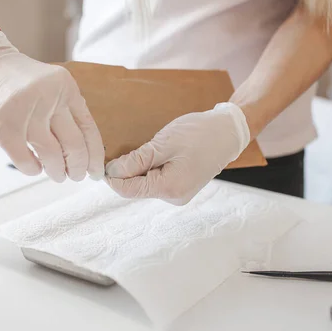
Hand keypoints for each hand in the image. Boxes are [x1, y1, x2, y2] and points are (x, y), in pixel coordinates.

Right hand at [0, 31, 104, 181]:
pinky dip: (33, 170)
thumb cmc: (19, 82)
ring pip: (52, 155)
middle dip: (78, 168)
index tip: (96, 172)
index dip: (94, 156)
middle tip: (76, 176)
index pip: (89, 129)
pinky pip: (25, 160)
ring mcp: (25, 112)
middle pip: (74, 145)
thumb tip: (84, 152)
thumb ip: (67, 111)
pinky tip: (34, 168)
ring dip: (57, 172)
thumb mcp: (52, 87)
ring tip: (57, 175)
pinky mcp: (3, 126)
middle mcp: (49, 98)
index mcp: (66, 88)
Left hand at [105, 103, 249, 204]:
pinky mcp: (181, 188)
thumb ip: (136, 161)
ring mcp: (178, 195)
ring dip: (139, 168)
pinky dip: (151, 168)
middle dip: (127, 170)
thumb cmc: (200, 133)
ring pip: (146, 184)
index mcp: (170, 188)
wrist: (228, 132)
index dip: (112, 177)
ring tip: (151, 147)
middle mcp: (174, 197)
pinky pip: (157, 181)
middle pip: (136, 188)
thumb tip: (111, 172)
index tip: (103, 161)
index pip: (129, 189)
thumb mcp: (164, 143)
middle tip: (126, 147)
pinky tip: (159, 153)